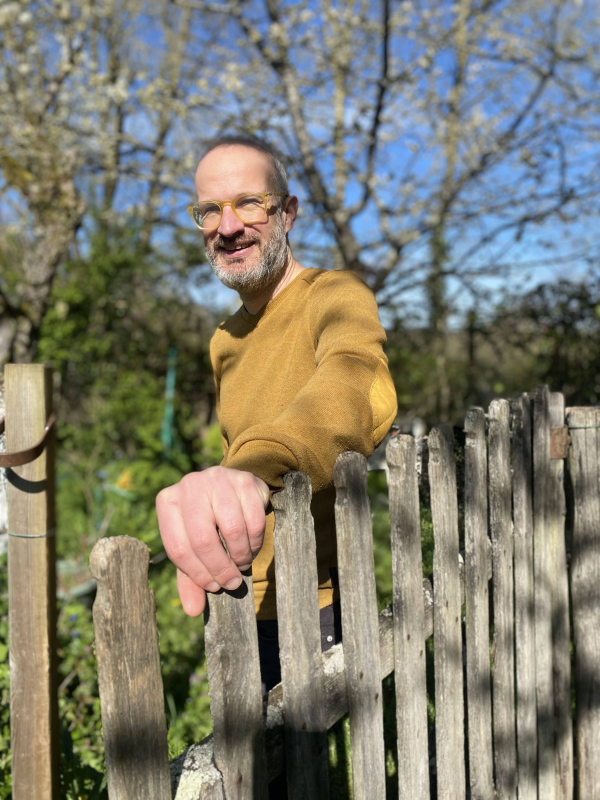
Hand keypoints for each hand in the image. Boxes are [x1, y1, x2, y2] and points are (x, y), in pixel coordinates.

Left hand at [156, 466, 269, 615]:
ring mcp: (217, 479)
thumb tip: (193, 610)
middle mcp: (189, 485)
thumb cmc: (208, 523)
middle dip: (220, 568)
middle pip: (203, 539)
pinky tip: (251, 546)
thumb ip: (190, 578)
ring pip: (231, 529)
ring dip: (239, 555)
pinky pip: (253, 519)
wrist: (231, 491)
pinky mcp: (244, 479)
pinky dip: (254, 541)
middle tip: (232, 582)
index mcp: (168, 502)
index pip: (179, 548)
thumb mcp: (194, 548)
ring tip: (241, 563)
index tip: (213, 588)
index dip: (197, 574)